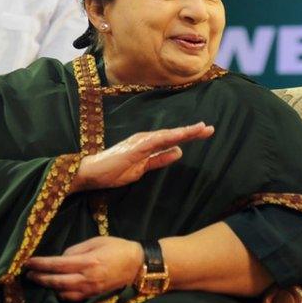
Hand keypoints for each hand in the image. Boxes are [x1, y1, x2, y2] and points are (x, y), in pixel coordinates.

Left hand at [25, 237, 143, 301]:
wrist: (138, 265)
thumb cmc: (117, 248)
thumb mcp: (96, 241)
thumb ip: (76, 249)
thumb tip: (61, 258)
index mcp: (88, 262)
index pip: (57, 265)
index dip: (41, 264)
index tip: (28, 262)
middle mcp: (87, 278)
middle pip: (57, 281)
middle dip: (40, 278)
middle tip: (28, 275)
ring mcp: (90, 289)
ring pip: (63, 292)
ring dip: (48, 288)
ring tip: (39, 281)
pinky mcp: (93, 295)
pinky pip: (73, 298)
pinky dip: (61, 295)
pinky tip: (55, 290)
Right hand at [71, 122, 213, 191]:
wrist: (92, 173)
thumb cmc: (114, 171)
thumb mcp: (143, 169)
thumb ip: (160, 160)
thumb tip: (179, 152)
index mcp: (148, 145)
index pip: (172, 139)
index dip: (189, 136)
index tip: (205, 132)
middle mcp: (146, 139)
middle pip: (173, 134)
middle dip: (192, 131)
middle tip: (210, 129)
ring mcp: (140, 142)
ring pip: (167, 135)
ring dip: (184, 132)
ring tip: (200, 129)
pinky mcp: (135, 147)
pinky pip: (155, 142)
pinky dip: (169, 137)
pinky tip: (181, 136)